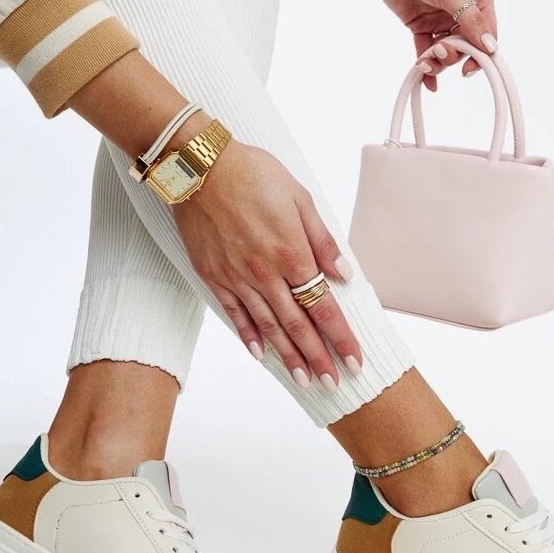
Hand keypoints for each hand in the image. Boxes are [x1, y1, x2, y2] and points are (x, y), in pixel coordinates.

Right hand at [172, 140, 361, 389]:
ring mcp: (237, 278)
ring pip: (267, 326)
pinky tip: (261, 354)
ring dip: (288, 357)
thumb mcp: (300, 198)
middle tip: (333, 386)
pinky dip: (248, 336)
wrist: (198, 166)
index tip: (354, 361)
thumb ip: (323, 241)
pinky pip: (234, 313)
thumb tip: (344, 275)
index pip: (323, 306)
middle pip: (297, 325)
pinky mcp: (213, 275)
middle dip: (318, 358)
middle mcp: (265, 273)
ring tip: (304, 380)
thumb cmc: (254, 174)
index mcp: (292, 253)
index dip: (340, 337)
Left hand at [317, 0, 497, 90]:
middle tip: (438, 52)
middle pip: (466, 48)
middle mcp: (464, 11)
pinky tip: (424, 79)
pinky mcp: (423, 26)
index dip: (480, 54)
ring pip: (447, 53)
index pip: (487, 35)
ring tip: (424, 62)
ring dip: (437, 62)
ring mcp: (442, 20)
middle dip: (453, 56)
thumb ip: (470, 20)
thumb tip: (490, 46)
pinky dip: (426, 66)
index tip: (467, 69)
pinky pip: (428, 52)